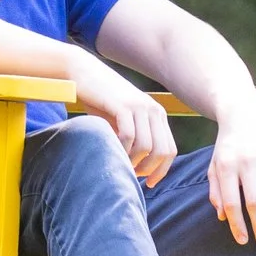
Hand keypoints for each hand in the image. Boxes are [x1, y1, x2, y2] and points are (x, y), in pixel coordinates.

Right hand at [67, 48, 176, 185]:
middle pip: (162, 151)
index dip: (161, 170)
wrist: (84, 72)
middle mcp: (153, 110)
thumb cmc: (102, 102)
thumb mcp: (124, 121)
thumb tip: (141, 169)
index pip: (170, 150)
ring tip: (120, 163)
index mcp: (158, 115)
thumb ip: (136, 139)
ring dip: (133, 161)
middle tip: (132, 175)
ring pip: (147, 146)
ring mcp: (139, 106)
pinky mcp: (123, 105)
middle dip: (148, 169)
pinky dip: (121, 149)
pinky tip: (112, 151)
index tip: (149, 183)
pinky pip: (128, 136)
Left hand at [207, 104, 255, 245]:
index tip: (244, 241)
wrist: (242, 110)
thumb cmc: (228, 144)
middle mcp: (247, 160)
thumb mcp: (214, 164)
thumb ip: (216, 190)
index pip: (232, 202)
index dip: (237, 225)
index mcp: (226, 165)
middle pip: (254, 201)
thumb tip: (223, 217)